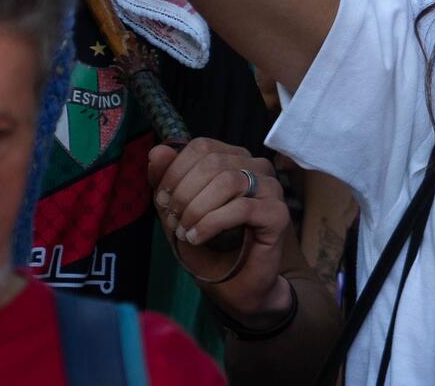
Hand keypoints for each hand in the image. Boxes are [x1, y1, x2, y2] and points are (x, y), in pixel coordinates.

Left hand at [148, 138, 290, 325]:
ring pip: (227, 181)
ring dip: (197, 209)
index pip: (202, 146)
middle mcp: (257, 168)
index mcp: (234, 159)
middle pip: (213, 162)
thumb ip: (167, 182)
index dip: (175, 171)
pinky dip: (212, 223)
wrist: (237, 287)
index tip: (161, 200)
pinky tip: (197, 238)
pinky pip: (242, 208)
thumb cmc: (210, 247)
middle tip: (173, 221)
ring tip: (185, 231)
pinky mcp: (278, 214)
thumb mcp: (178, 212)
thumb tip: (157, 151)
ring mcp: (271, 189)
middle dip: (183, 193)